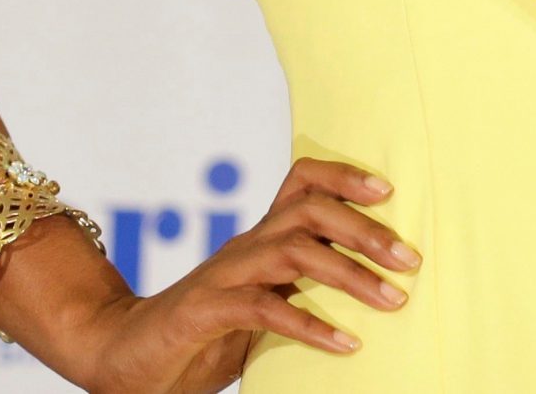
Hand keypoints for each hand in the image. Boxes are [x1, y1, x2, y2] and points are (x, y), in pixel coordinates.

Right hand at [54, 157, 418, 393]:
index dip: (344, 177)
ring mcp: (224, 276)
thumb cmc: (203, 336)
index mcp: (259, 241)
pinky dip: (311, 325)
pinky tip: (345, 344)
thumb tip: (369, 291)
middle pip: (308, 210)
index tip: (390, 192)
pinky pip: (264, 308)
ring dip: (350, 275)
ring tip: (393, 300)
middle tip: (410, 260)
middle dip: (364, 230)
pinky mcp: (206, 310)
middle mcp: (245, 247)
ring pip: (293, 251)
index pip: (302, 183)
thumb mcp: (262, 308)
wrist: (125, 358)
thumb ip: (299, 293)